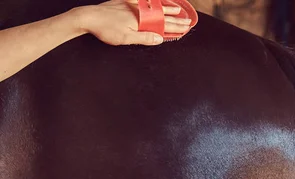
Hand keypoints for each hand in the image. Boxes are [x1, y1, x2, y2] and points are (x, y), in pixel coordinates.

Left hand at [76, 0, 191, 45]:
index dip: (176, 26)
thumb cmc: (106, 29)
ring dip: (166, 7)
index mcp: (141, 20)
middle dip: (175, 18)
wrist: (88, 17)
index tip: (186, 27)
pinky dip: (152, 0)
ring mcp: (131, 5)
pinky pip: (142, 0)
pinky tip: (155, 0)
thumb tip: (160, 38)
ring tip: (176, 7)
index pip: (164, 24)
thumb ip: (144, 38)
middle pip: (161, 14)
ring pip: (154, 6)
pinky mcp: (124, 2)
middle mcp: (139, 10)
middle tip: (187, 19)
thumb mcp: (126, 38)